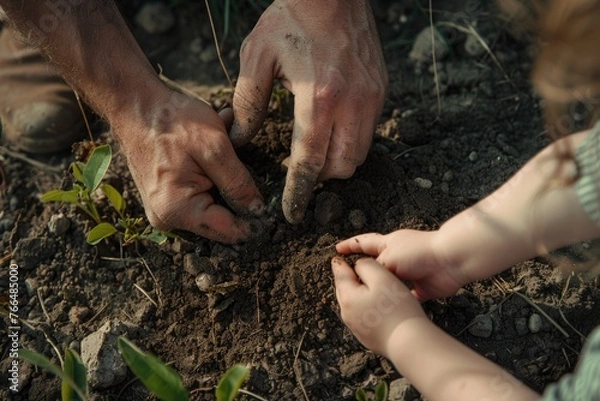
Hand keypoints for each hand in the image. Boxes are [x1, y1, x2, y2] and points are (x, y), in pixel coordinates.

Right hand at [113, 88, 263, 242]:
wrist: (136, 106)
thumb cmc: (172, 122)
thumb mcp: (214, 147)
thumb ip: (238, 183)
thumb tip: (257, 210)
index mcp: (178, 210)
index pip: (229, 231)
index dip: (254, 221)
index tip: (269, 205)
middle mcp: (168, 218)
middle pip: (221, 222)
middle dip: (236, 196)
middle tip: (237, 164)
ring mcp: (165, 211)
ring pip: (213, 209)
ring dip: (223, 185)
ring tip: (222, 154)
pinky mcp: (167, 200)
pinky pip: (200, 198)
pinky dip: (211, 180)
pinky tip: (210, 157)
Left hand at [230, 0, 387, 223]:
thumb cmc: (291, 18)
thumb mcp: (257, 57)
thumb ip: (247, 103)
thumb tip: (240, 138)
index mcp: (318, 97)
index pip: (310, 161)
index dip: (299, 191)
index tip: (290, 212)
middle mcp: (352, 103)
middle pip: (341, 166)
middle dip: (319, 179)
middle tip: (298, 172)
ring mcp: (372, 97)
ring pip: (359, 153)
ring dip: (336, 163)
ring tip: (313, 152)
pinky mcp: (381, 90)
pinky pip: (368, 132)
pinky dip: (350, 142)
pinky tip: (331, 128)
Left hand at [332, 257, 425, 356]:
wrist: (408, 342)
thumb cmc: (396, 309)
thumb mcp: (381, 277)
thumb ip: (366, 266)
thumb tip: (357, 265)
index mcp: (348, 297)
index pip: (340, 275)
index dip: (339, 264)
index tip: (337, 259)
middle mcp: (348, 313)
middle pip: (344, 290)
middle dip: (347, 280)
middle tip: (350, 271)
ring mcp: (356, 327)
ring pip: (352, 304)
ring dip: (356, 294)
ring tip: (363, 287)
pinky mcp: (367, 337)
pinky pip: (362, 318)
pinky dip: (364, 309)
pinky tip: (374, 308)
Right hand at [336, 230, 466, 300]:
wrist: (449, 261)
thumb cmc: (418, 254)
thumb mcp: (388, 258)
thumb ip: (372, 267)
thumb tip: (362, 275)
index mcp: (388, 244)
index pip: (363, 243)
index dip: (350, 246)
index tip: (337, 249)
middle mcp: (398, 257)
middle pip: (376, 264)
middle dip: (363, 271)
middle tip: (348, 280)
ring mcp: (411, 272)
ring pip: (390, 282)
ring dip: (380, 289)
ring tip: (365, 299)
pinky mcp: (422, 287)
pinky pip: (407, 297)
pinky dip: (398, 302)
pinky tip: (389, 311)